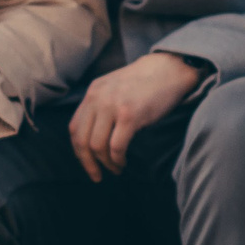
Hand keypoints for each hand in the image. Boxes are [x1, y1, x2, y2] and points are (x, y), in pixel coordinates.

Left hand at [69, 52, 203, 181]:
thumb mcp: (114, 88)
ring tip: (116, 168)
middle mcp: (98, 98)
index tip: (87, 163)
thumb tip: (95, 137)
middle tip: (96, 176)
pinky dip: (117, 159)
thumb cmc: (146, 83)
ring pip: (97, 146)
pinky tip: (123, 162)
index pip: (75, 128)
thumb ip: (101, 106)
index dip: (79, 150)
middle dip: (87, 163)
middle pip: (82, 140)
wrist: (169, 69)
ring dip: (105, 163)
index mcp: (93, 92)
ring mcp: (113, 106)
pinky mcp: (129, 115)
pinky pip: (116, 147)